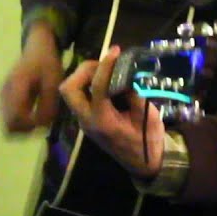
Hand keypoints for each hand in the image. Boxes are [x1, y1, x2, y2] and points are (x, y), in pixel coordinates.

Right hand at [0, 22, 63, 132]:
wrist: (37, 47)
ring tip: (38, 118)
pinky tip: (33, 112)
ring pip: (8, 123)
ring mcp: (3, 95)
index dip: (30, 126)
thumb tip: (42, 126)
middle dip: (26, 129)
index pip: (15, 119)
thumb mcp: (53, 83)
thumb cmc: (47, 63)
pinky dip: (20, 120)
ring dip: (23, 126)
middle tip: (42, 123)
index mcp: (16, 87)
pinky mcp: (4, 97)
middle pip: (8, 126)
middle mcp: (5, 93)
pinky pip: (9, 117)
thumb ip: (48, 105)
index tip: (44, 122)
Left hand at [58, 45, 164, 178]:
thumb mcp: (148, 116)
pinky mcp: (86, 119)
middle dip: (83, 71)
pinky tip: (105, 80)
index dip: (106, 65)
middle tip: (104, 64)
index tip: (116, 51)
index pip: (97, 87)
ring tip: (105, 70)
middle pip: (68, 89)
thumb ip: (134, 94)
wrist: (143, 164)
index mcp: (103, 121)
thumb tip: (125, 74)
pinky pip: (78, 96)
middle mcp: (87, 121)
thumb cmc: (147, 141)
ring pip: (69, 92)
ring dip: (83, 76)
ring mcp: (84, 121)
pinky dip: (87, 84)